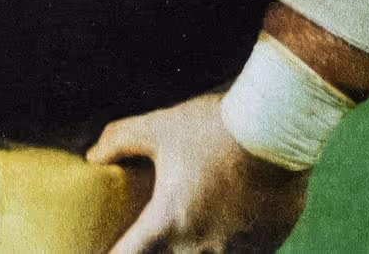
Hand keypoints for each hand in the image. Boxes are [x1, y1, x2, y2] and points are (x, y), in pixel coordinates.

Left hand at [87, 91, 308, 253]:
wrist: (276, 128)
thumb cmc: (213, 127)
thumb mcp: (159, 126)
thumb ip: (119, 140)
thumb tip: (92, 156)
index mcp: (168, 223)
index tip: (107, 249)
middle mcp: (199, 248)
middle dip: (159, 247)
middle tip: (164, 221)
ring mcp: (235, 252)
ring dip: (195, 246)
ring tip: (199, 212)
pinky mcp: (265, 247)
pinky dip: (229, 243)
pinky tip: (230, 218)